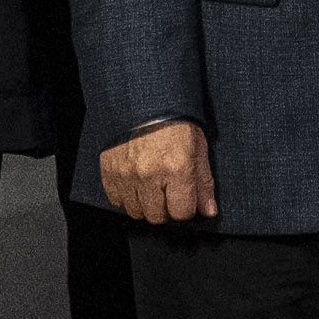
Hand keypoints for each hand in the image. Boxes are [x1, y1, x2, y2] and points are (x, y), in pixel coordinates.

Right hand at [102, 119, 217, 225]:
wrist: (145, 102)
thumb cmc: (175, 122)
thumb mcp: (198, 148)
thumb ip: (204, 183)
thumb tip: (208, 211)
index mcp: (177, 168)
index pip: (181, 212)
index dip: (185, 207)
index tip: (184, 197)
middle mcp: (150, 174)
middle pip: (157, 216)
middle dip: (165, 208)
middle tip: (168, 191)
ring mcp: (127, 174)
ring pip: (136, 211)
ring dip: (145, 203)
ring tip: (151, 185)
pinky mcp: (109, 171)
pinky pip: (116, 200)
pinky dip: (126, 195)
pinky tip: (135, 181)